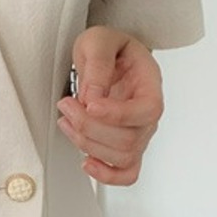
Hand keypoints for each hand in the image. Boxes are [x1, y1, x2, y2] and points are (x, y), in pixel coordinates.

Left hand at [56, 25, 163, 185]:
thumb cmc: (108, 48)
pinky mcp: (125, 147)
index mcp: (150, 85)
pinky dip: (107, 175)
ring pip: (122, 157)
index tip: (90, 104)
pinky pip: (127, 174)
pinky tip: (86, 162)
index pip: (148, 110)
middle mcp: (148, 114)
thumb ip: (98, 64)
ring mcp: (138, 133)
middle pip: (130, 139)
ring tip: (67, 121)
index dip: (118, 114)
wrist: (107, 57)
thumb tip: (93, 97)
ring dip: (87, 144)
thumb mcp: (99, 41)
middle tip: (66, 105)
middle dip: (90, 127)